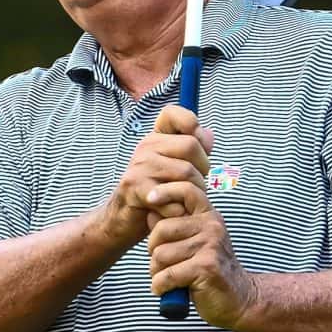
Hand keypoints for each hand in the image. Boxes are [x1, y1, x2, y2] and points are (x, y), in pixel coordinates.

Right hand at [101, 105, 213, 246]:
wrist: (122, 218)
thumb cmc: (155, 192)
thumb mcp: (173, 168)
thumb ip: (193, 151)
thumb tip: (209, 135)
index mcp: (156, 138)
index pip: (173, 113)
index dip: (192, 125)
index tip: (196, 146)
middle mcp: (145, 146)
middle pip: (191, 145)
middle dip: (203, 170)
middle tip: (194, 184)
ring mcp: (140, 166)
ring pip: (187, 172)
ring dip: (193, 193)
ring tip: (183, 200)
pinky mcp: (137, 188)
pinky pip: (175, 197)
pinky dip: (180, 210)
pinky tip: (173, 213)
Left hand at [145, 181, 258, 329]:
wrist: (239, 300)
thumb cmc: (208, 271)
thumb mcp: (192, 244)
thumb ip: (173, 227)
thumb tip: (150, 211)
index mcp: (208, 216)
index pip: (187, 190)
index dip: (165, 191)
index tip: (149, 199)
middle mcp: (212, 226)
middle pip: (161, 229)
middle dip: (152, 251)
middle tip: (159, 265)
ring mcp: (211, 245)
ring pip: (161, 254)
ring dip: (156, 272)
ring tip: (165, 279)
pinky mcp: (207, 267)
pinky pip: (168, 274)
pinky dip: (160, 286)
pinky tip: (165, 290)